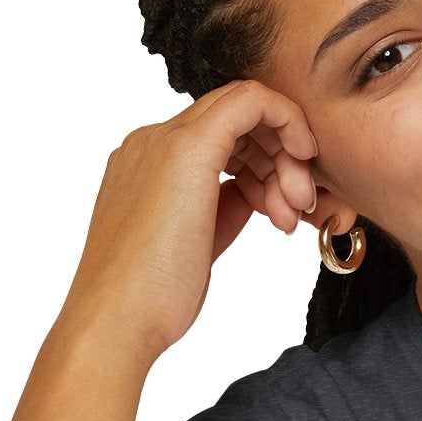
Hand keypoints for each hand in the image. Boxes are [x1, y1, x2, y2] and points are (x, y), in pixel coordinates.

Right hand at [54, 78, 318, 369]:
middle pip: (234, 122)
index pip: (220, 139)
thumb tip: (256, 193)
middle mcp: (151, 142)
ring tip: (291, 215)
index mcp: (148, 164)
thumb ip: (223, 208)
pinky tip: (303, 158)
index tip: (284, 205)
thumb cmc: (152, 299)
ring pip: (245, 110)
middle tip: (298, 209)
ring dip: (285, 157)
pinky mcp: (187, 148)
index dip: (263, 164)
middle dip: (280, 159)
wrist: (118, 319)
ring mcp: (164, 140)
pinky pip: (251, 101)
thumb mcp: (198, 243)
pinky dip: (287, 121)